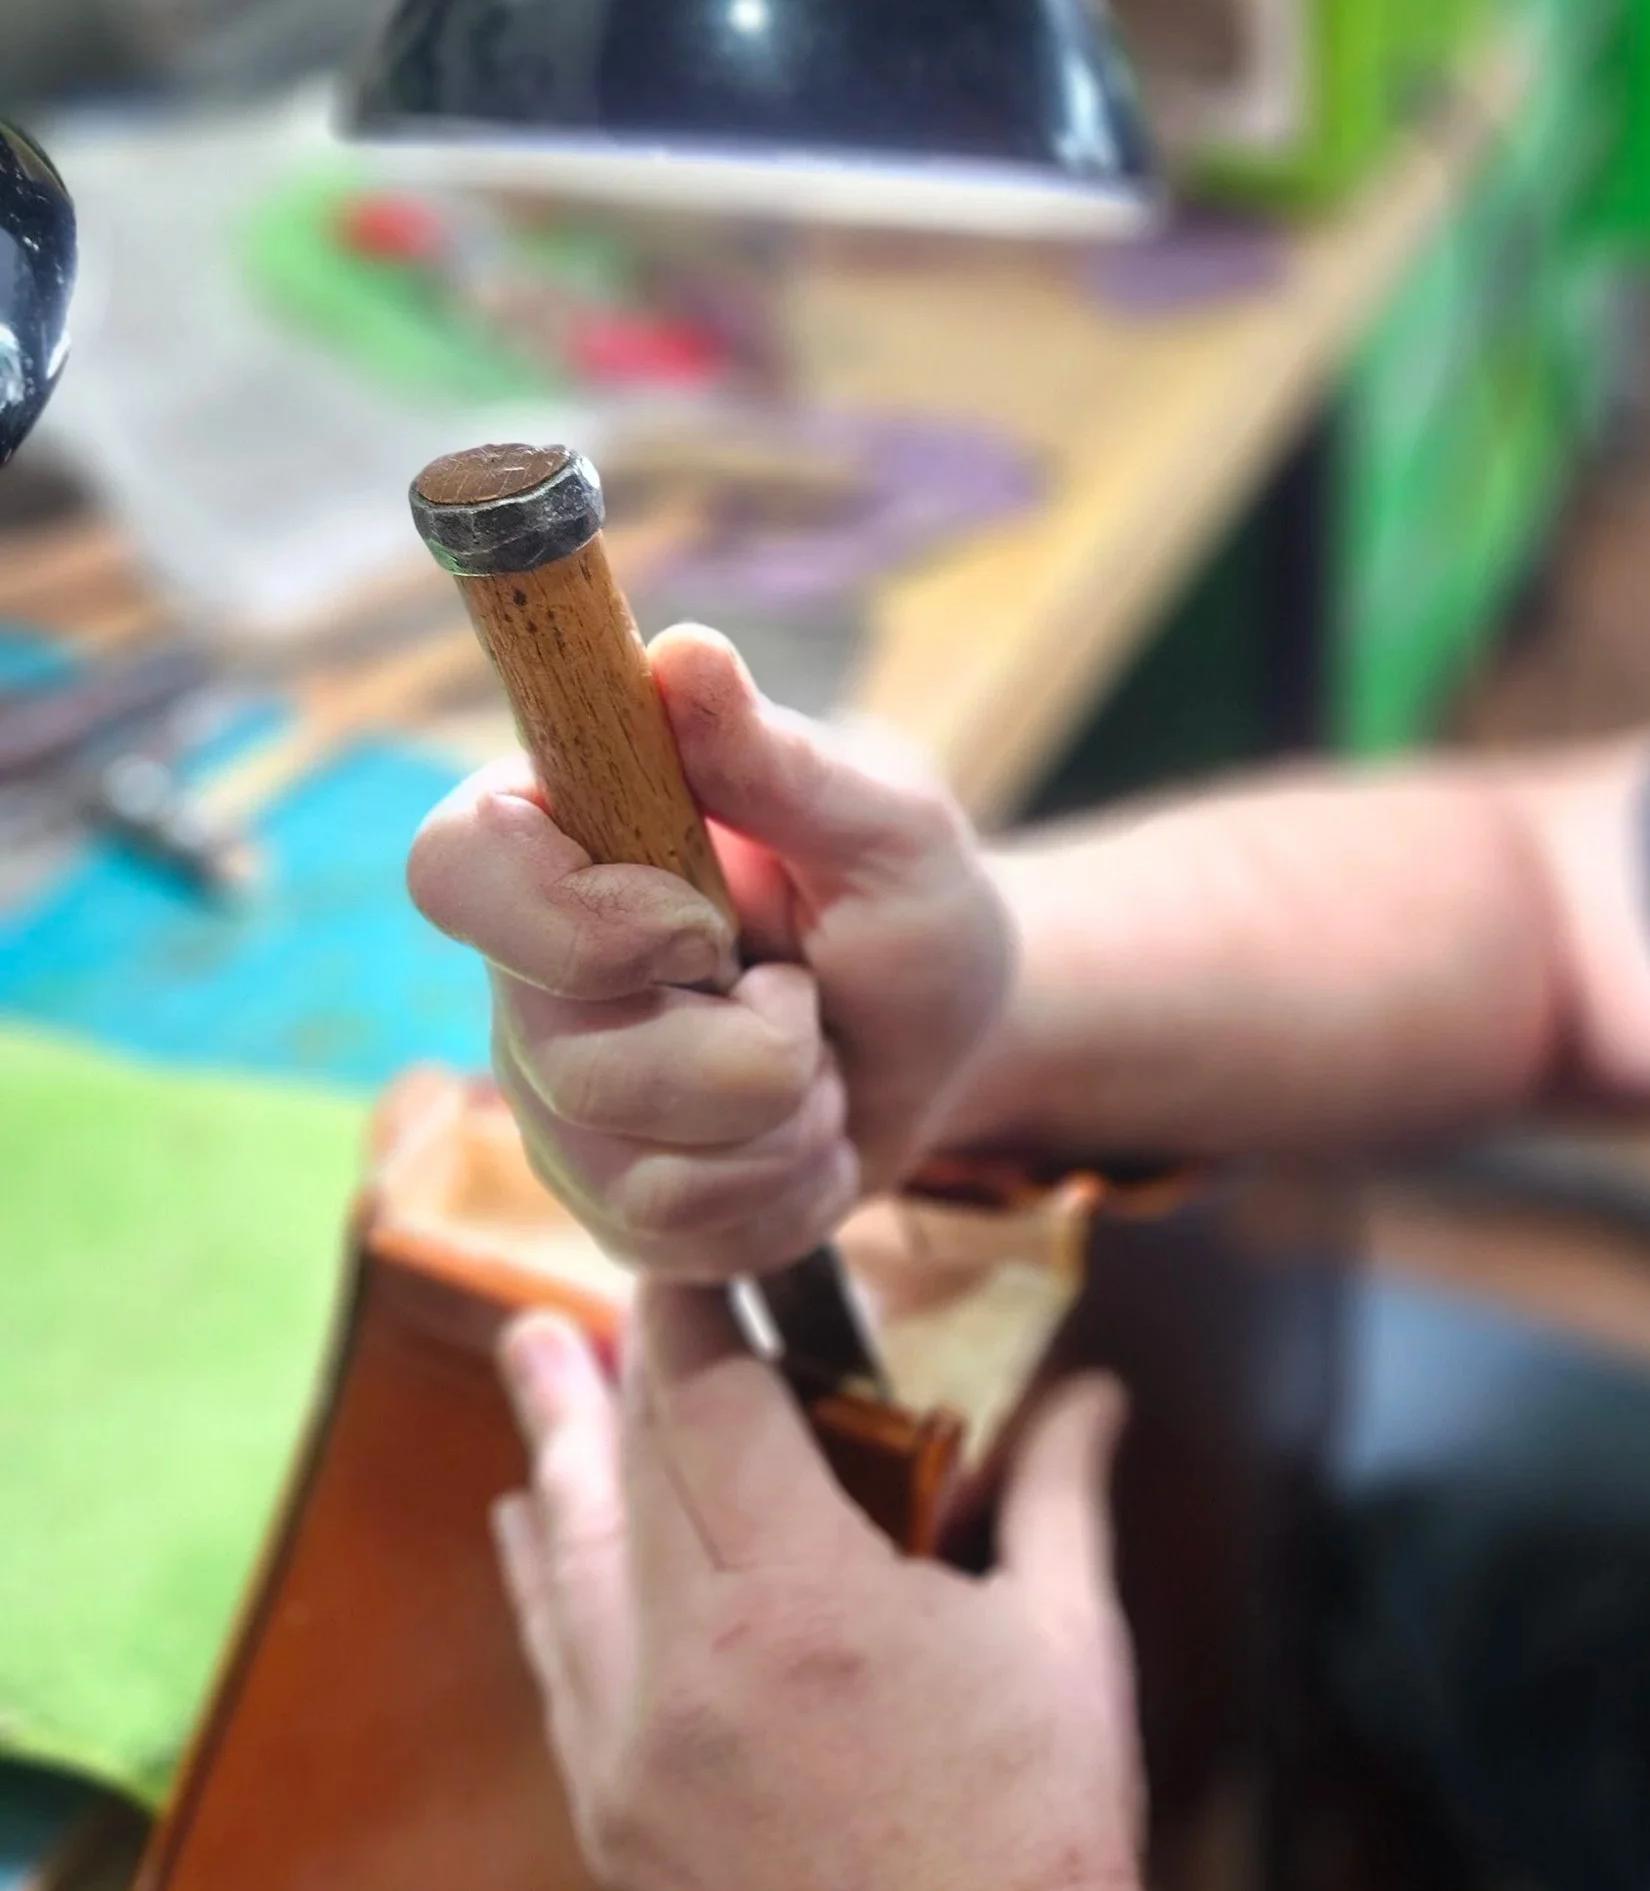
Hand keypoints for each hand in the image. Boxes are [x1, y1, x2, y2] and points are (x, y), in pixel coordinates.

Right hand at [408, 627, 1016, 1277]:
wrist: (953, 1049)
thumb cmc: (908, 912)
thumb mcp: (883, 826)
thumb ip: (779, 758)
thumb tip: (684, 654)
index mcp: (560, 842)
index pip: (455, 870)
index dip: (578, 922)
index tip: (704, 923)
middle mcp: (526, 977)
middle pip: (575, 1058)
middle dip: (751, 1049)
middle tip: (802, 992)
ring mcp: (556, 1104)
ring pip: (640, 1168)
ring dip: (788, 1121)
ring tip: (816, 1059)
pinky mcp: (608, 1206)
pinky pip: (685, 1236)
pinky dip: (790, 1193)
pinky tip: (809, 1135)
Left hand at [491, 1289, 1158, 1890]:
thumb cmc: (1046, 1850)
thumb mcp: (1068, 1647)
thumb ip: (1060, 1494)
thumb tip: (1095, 1389)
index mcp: (804, 1603)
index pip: (711, 1404)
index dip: (693, 1311)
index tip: (692, 1246)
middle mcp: (690, 1672)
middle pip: (628, 1475)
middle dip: (617, 1369)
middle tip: (596, 1286)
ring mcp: (633, 1766)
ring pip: (573, 1572)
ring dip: (552, 1462)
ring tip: (526, 1367)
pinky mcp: (615, 1844)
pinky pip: (564, 1677)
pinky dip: (548, 1591)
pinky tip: (531, 1542)